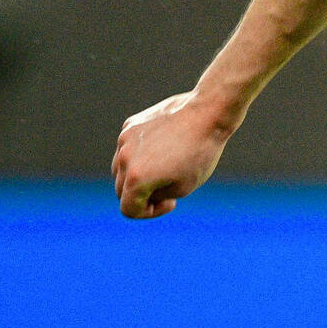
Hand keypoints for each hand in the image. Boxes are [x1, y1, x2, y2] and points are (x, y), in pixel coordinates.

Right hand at [113, 88, 238, 219]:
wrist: (206, 114)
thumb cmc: (200, 154)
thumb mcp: (183, 187)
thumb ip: (156, 196)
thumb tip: (144, 193)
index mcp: (137, 178)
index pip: (128, 209)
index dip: (149, 213)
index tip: (169, 202)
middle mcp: (124, 159)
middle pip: (121, 190)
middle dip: (142, 196)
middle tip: (168, 189)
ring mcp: (124, 140)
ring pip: (121, 169)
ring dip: (138, 176)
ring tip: (165, 170)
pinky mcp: (130, 125)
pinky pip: (128, 149)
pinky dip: (140, 156)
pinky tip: (164, 149)